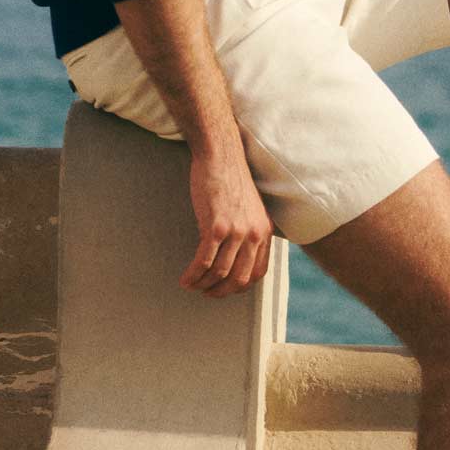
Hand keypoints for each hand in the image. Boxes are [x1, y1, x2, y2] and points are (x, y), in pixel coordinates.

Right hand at [182, 142, 273, 295]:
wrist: (221, 155)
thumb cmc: (230, 179)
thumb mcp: (249, 208)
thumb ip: (248, 231)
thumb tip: (236, 255)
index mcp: (265, 232)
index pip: (258, 272)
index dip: (239, 286)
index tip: (224, 288)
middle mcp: (255, 234)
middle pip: (239, 278)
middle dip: (220, 291)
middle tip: (206, 293)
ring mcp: (237, 231)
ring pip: (220, 272)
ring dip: (203, 285)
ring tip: (191, 285)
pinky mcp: (217, 227)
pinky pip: (204, 260)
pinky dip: (193, 274)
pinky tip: (185, 279)